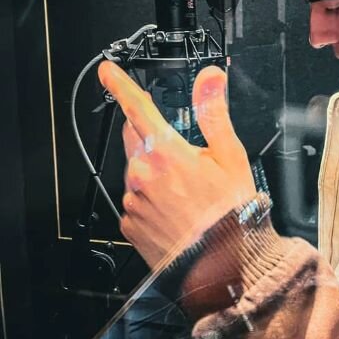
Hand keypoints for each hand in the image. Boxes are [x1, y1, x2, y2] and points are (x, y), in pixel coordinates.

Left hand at [98, 62, 255, 267]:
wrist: (220, 267)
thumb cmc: (229, 214)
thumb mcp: (230, 156)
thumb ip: (214, 112)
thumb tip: (210, 78)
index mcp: (167, 153)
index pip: (137, 108)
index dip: (119, 85)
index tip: (107, 71)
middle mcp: (143, 174)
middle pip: (136, 138)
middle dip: (152, 136)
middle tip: (182, 155)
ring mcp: (133, 200)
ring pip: (136, 171)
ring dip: (153, 172)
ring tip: (186, 192)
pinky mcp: (129, 223)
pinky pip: (135, 200)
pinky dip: (149, 198)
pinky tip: (174, 210)